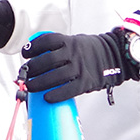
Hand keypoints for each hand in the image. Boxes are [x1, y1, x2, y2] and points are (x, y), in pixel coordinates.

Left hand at [22, 29, 137, 103]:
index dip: (33, 47)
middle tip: (25, 73)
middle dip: (33, 68)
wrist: (114, 56)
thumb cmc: (88, 50)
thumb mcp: (74, 41)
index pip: (46, 41)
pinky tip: (47, 97)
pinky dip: (57, 94)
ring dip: (40, 83)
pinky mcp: (86, 82)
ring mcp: (80, 68)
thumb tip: (36, 57)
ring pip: (56, 76)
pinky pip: (69, 90)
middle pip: (48, 60)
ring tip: (30, 86)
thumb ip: (58, 47)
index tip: (25, 54)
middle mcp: (73, 53)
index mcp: (69, 41)